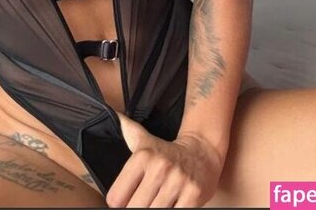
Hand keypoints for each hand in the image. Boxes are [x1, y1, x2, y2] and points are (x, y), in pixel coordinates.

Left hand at [106, 112, 222, 207]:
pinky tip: (172, 204)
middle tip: (143, 201)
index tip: (126, 199)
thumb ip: (126, 131)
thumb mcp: (144, 140)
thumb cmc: (167, 152)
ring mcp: (178, 181)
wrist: (202, 152)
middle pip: (134, 208)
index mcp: (143, 156)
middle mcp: (159, 167)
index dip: (119, 203)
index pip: (116, 197)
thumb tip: (113, 114)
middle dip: (137, 208)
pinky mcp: (194, 194)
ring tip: (156, 202)